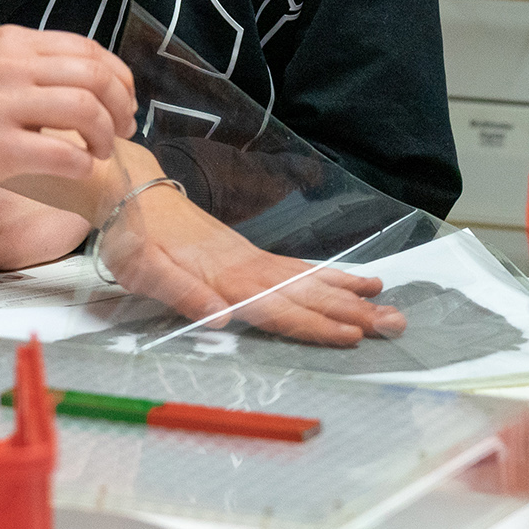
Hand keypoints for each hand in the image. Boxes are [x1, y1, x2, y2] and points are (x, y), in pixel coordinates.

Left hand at [99, 174, 406, 347]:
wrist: (132, 193)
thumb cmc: (133, 237)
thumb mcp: (143, 269)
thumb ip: (183, 293)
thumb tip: (222, 319)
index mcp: (225, 279)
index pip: (279, 309)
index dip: (316, 325)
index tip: (353, 335)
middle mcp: (247, 268)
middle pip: (306, 295)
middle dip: (352, 312)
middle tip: (396, 323)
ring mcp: (251, 259)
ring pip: (308, 280)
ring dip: (348, 293)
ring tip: (387, 301)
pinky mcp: (248, 254)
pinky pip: (296, 267)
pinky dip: (326, 275)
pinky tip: (350, 280)